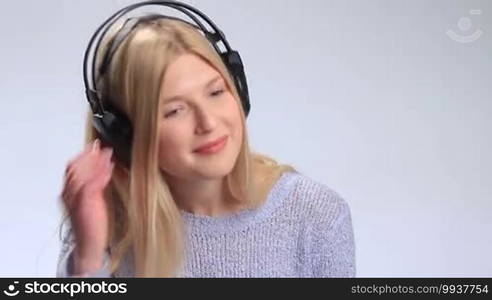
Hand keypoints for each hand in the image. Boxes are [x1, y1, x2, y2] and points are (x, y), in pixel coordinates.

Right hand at [60, 139, 114, 273]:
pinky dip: (100, 175)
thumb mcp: (91, 201)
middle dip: (89, 155)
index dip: (83, 155)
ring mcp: (75, 200)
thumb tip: (102, 170)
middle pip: (75, 168)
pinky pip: (90, 186)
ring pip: (81, 174)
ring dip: (96, 162)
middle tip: (101, 145)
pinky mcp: (85, 206)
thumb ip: (94, 186)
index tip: (93, 145)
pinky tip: (109, 168)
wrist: (88, 244)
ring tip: (107, 153)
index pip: (72, 168)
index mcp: (68, 192)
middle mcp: (68, 195)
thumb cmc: (91, 224)